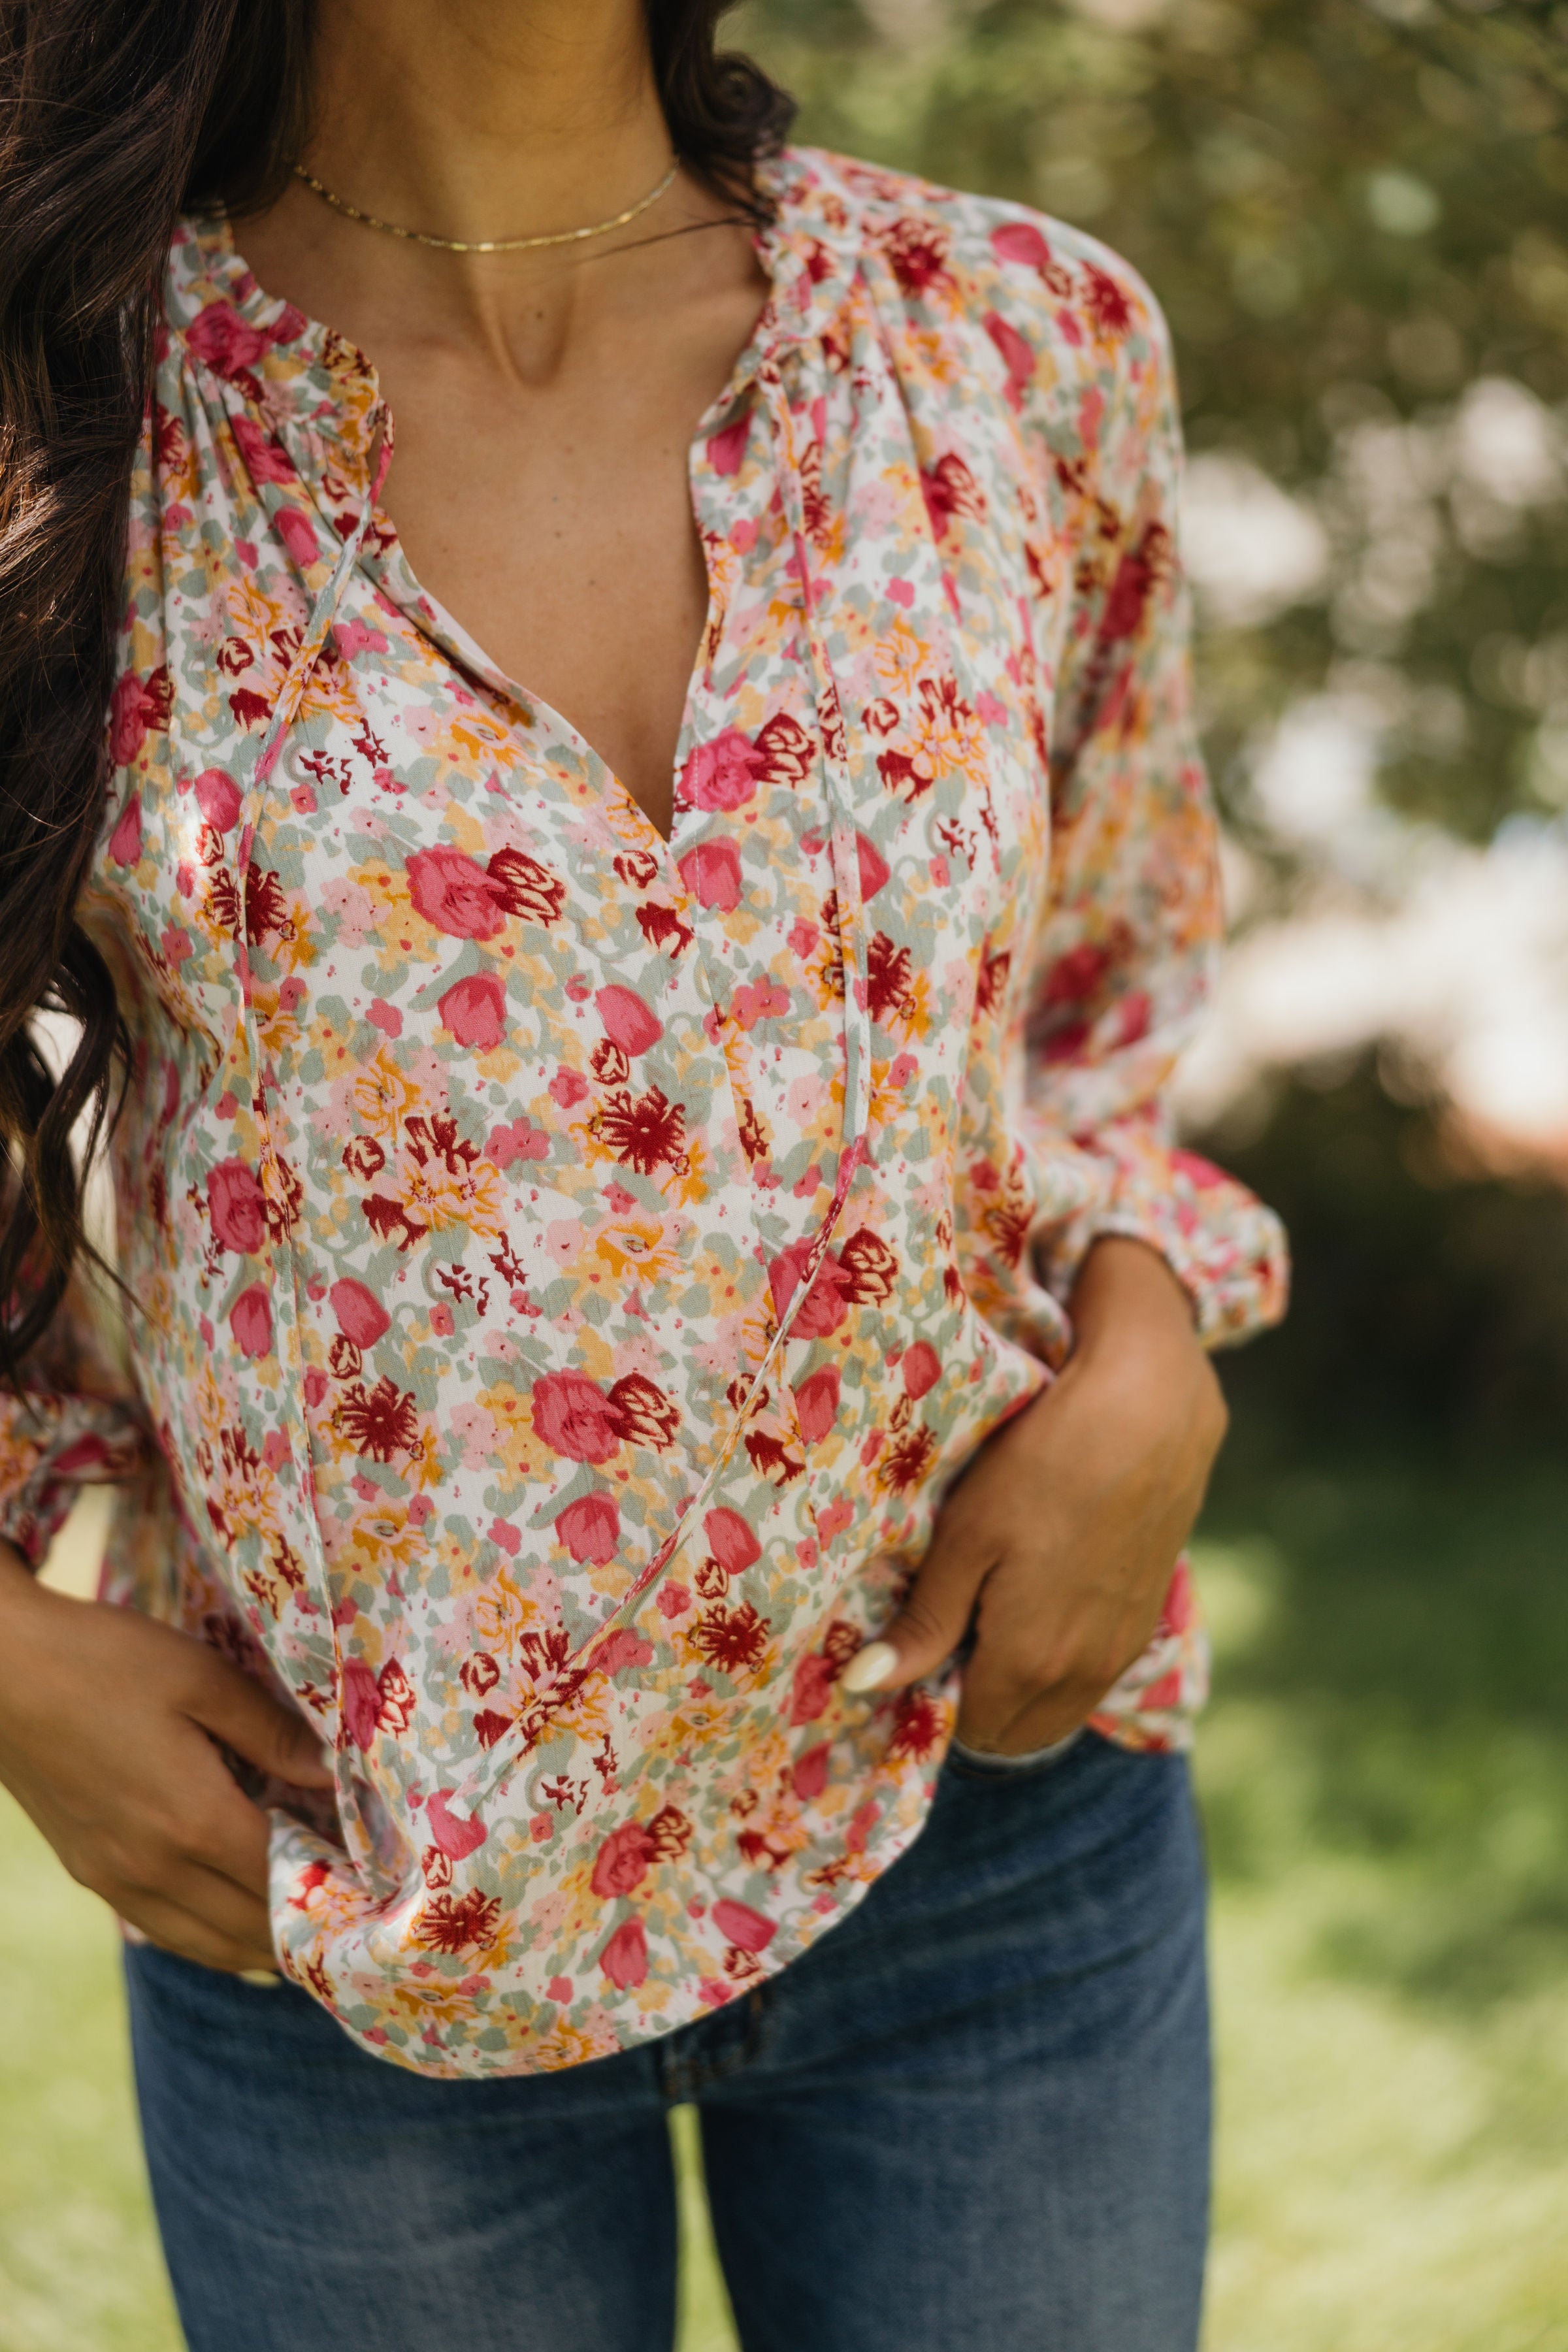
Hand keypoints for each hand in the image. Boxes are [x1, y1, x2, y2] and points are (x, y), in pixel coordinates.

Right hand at [0, 1543, 334, 1971]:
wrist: (0, 1671)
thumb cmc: (106, 1661)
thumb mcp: (202, 1679)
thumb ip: (274, 1734)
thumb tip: (337, 1778)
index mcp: (193, 1821)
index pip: (286, 1882)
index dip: (337, 1885)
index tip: (378, 1881)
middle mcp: (155, 1869)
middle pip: (251, 1930)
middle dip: (308, 1927)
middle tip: (357, 1909)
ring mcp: (115, 1879)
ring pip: (207, 1945)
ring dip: (262, 1944)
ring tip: (310, 1925)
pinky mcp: (89, 1873)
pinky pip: (166, 1929)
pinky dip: (212, 1936)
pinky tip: (238, 1919)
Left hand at [841, 1239, 1226, 1753]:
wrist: (1151, 1413)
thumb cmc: (1043, 1466)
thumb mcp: (967, 1538)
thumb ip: (924, 1622)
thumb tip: (863, 1686)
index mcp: (1029, 1663)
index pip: (968, 1728)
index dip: (933, 1695)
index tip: (914, 1644)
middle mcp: (1083, 1676)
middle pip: (1013, 1733)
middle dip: (974, 1701)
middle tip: (946, 1629)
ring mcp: (1122, 1653)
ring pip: (1055, 1710)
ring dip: (1017, 1687)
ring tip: (990, 1611)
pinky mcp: (1145, 1622)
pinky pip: (1089, 1678)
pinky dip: (1058, 1664)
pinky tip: (1040, 1598)